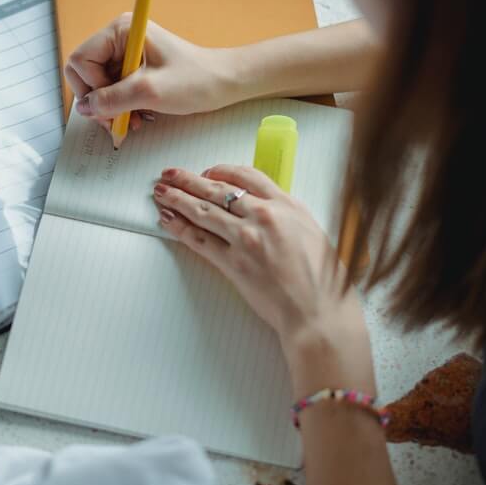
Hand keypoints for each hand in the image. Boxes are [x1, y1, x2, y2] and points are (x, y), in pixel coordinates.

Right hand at [64, 14, 241, 130]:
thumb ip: (111, 99)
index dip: (91, 87)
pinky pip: (113, 90)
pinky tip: (137, 116)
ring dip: (111, 108)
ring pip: (99, 86)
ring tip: (132, 121)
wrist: (224, 83)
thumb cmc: (195, 79)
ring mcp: (125, 53)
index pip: (81, 60)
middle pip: (86, 74)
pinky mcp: (133, 68)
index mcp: (120, 30)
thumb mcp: (149, 92)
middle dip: (99, 102)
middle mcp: (119, 38)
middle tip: (117, 121)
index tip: (114, 103)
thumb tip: (84, 107)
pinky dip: (121, 107)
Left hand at [153, 165, 375, 397]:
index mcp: (287, 205)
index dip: (221, 171)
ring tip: (161, 193)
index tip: (208, 172)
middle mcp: (264, 216)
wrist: (318, 313)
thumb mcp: (313, 233)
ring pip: (203, 211)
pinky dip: (180, 229)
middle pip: (218, 189)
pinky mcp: (232, 263)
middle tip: (171, 174)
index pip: (247, 176)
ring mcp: (246, 238)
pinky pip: (199, 240)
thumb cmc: (324, 281)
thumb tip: (268, 211)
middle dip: (189, 180)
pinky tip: (168, 221)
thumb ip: (288, 217)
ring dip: (177, 200)